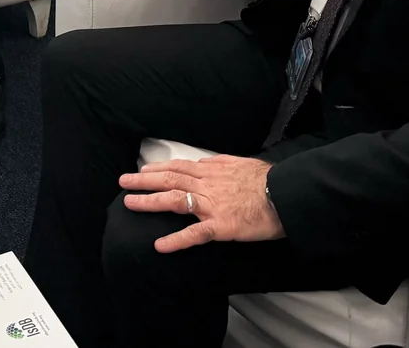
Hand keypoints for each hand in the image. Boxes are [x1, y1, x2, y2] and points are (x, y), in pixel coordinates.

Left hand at [120, 156, 282, 252]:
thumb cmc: (267, 180)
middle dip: (143, 181)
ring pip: (174, 200)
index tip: (143, 170)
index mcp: (212, 171)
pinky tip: (159, 245)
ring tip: (129, 203)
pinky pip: (194, 234)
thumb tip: (205, 163)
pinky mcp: (220, 227)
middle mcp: (207, 185)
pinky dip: (176, 240)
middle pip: (169, 180)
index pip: (178, 167)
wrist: (285, 195)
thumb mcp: (241, 163)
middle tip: (123, 181)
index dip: (158, 168)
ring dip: (149, 201)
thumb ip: (220, 164)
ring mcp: (212, 206)